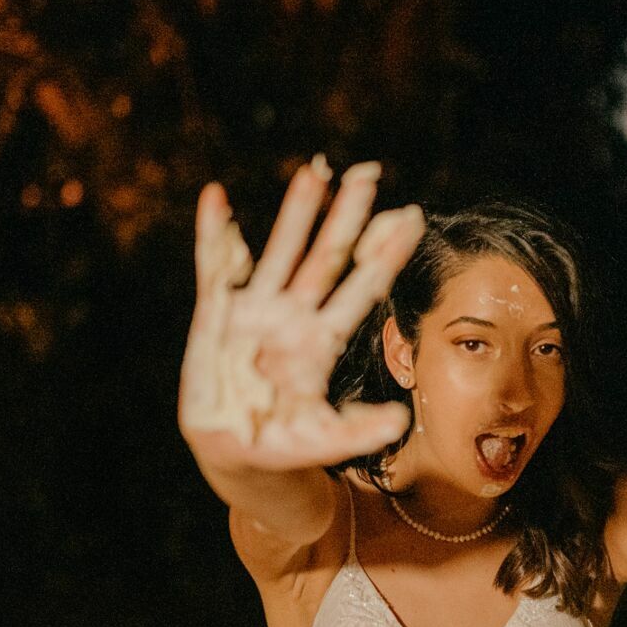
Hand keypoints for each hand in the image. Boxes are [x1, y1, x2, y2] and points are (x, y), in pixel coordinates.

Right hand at [178, 157, 423, 474]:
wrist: (237, 455)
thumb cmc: (286, 444)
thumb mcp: (326, 440)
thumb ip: (359, 430)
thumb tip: (400, 421)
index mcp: (324, 340)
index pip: (362, 286)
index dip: (385, 253)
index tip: (412, 217)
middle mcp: (295, 316)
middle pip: (327, 256)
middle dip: (347, 215)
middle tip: (370, 171)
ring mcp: (257, 311)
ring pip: (281, 251)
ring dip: (296, 212)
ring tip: (313, 172)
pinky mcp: (217, 316)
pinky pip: (215, 269)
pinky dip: (214, 234)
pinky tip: (215, 197)